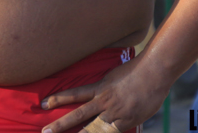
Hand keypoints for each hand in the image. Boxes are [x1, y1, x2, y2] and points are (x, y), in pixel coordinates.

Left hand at [40, 56, 167, 132]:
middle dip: (60, 124)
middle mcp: (103, 101)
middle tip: (44, 132)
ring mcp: (114, 113)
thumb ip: (104, 87)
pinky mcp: (126, 122)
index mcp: (99, 87)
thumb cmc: (137, 71)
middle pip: (78, 115)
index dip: (58, 99)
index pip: (74, 94)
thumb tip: (97, 93)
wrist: (154, 72)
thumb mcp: (114, 75)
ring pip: (92, 129)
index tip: (42, 104)